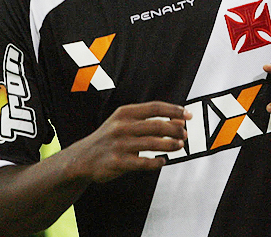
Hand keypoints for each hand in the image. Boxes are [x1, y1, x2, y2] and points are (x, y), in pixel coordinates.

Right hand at [70, 101, 190, 182]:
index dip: (174, 110)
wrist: (82, 158)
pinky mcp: (118, 162)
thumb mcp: (124, 123)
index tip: (188, 115)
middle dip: (175, 129)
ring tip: (180, 145)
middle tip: (186, 134)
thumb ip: (148, 120)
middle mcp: (122, 126)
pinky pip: (143, 163)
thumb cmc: (109, 138)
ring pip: (152, 144)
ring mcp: (119, 144)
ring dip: (170, 145)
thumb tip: (178, 120)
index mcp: (124, 113)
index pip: (155, 107)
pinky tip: (162, 161)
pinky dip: (156, 162)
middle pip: (157, 125)